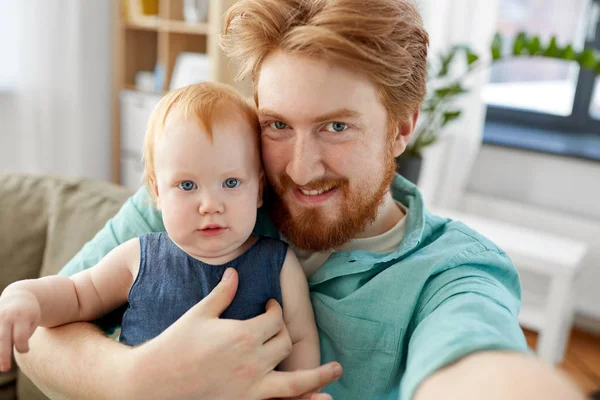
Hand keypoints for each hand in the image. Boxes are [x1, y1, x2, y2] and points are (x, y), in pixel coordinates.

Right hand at [0, 288, 40, 371]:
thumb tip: (16, 348)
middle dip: (3, 355)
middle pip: (3, 339)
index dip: (23, 347)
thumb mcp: (33, 320)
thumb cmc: (30, 313)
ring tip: (2, 364)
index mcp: (21, 317)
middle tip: (5, 369)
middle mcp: (6, 317)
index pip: (20, 337)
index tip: (25, 349)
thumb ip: (24, 335)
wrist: (20, 295)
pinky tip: (0, 350)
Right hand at [125, 268, 341, 398]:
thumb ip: (224, 293)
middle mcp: (253, 359)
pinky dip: (303, 398)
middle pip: (283, 342)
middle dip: (283, 332)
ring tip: (337, 371)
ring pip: (294, 377)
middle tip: (276, 329)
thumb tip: (236, 272)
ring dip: (318, 376)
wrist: (155, 379)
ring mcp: (251, 383)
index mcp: (243, 333)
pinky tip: (321, 399)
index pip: (274, 318)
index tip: (269, 307)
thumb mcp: (201, 313)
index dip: (274, 310)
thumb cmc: (177, 343)